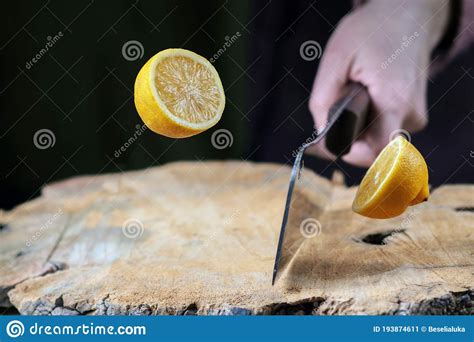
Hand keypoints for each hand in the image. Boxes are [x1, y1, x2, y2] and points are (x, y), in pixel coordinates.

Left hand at [307, 0, 448, 166]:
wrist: (407, 16)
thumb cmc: (372, 31)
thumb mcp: (336, 58)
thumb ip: (322, 99)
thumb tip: (320, 133)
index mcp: (394, 102)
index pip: (378, 153)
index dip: (351, 154)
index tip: (333, 142)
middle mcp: (410, 114)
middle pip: (373, 149)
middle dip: (349, 136)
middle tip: (336, 108)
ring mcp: (414, 116)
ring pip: (377, 140)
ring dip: (358, 126)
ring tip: (355, 95)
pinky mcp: (413, 114)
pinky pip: (384, 130)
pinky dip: (369, 121)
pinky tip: (365, 98)